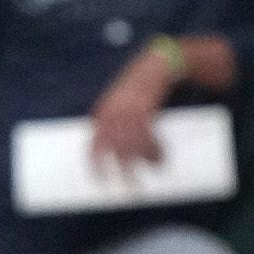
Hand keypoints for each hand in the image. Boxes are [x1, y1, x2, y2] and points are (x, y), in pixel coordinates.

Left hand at [88, 48, 170, 171]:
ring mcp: (129, 112)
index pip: (94, 144)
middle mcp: (113, 114)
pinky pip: (148, 135)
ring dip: (143, 160)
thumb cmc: (133, 88)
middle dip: (121, 168)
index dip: (95, 164)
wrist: (152, 68)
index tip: (99, 180)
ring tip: (152, 171)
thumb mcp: (115, 102)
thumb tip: (103, 145)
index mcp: (102, 114)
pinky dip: (154, 148)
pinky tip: (160, 156)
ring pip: (133, 144)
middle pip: (114, 148)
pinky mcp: (146, 110)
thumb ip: (108, 121)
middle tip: (128, 185)